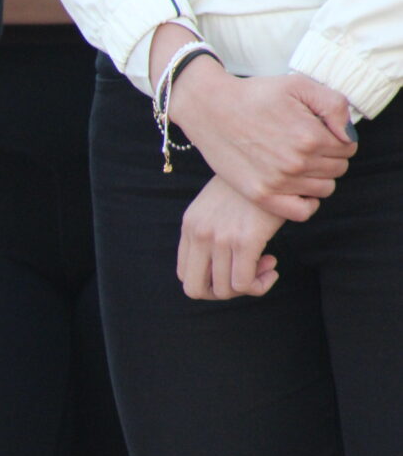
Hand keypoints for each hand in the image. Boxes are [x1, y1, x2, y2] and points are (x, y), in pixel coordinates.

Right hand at [170, 64, 355, 221]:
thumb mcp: (298, 84)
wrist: (210, 108)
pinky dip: (308, 203)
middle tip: (308, 145)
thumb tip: (348, 135)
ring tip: (299, 162)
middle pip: (338, 169)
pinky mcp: (260, 195)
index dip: (338, 138)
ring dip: (318, 177)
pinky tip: (299, 188)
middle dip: (330, 156)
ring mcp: (278, 182)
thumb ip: (334, 105)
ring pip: (324, 189)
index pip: (348, 147)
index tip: (321, 131)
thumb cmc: (253, 94)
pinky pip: (301, 212)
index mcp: (310, 137)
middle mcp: (296, 163)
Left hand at [177, 175, 286, 299]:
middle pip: (196, 289)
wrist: (271, 161)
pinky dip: (259, 285)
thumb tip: (222, 264)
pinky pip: (244, 284)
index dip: (208, 281)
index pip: (184, 274)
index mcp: (189, 226)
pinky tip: (272, 267)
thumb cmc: (250, 186)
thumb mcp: (218, 205)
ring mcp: (219, 238)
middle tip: (244, 278)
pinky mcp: (245, 240)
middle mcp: (199, 234)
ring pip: (224, 290)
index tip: (231, 267)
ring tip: (265, 265)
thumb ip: (211, 230)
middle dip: (222, 293)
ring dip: (247, 287)